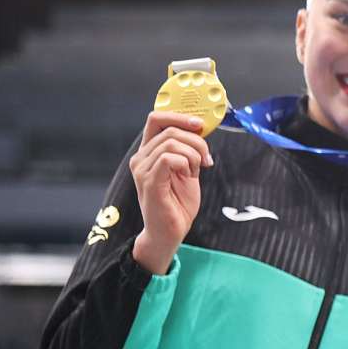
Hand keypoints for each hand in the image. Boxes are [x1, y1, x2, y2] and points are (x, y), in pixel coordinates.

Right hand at [130, 111, 211, 274]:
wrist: (170, 232)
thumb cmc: (178, 204)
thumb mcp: (187, 171)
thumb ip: (188, 152)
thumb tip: (199, 131)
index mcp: (149, 153)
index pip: (156, 119)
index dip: (179, 116)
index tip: (200, 125)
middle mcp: (141, 158)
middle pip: (169, 129)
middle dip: (196, 141)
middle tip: (206, 159)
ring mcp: (142, 169)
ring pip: (171, 142)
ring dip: (193, 154)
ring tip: (197, 171)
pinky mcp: (149, 181)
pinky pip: (169, 158)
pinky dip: (186, 163)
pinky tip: (189, 176)